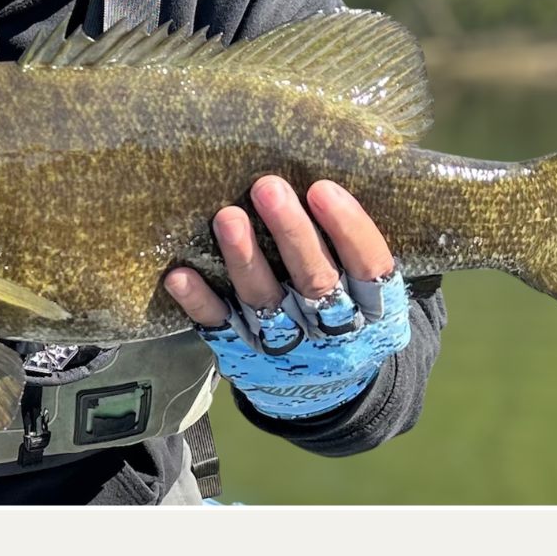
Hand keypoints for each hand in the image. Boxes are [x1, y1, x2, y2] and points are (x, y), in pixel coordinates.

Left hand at [165, 177, 410, 419]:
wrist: (329, 392)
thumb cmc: (351, 312)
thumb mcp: (375, 292)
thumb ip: (358, 245)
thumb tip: (339, 163)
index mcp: (377, 310)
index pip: (371, 266)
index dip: (348, 228)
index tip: (322, 188)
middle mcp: (333, 330)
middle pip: (315, 281)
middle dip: (291, 233)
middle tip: (268, 187)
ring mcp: (287, 345)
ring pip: (265, 301)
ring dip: (244, 259)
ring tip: (227, 217)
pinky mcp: (244, 355)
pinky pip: (220, 328)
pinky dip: (200, 303)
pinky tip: (179, 276)